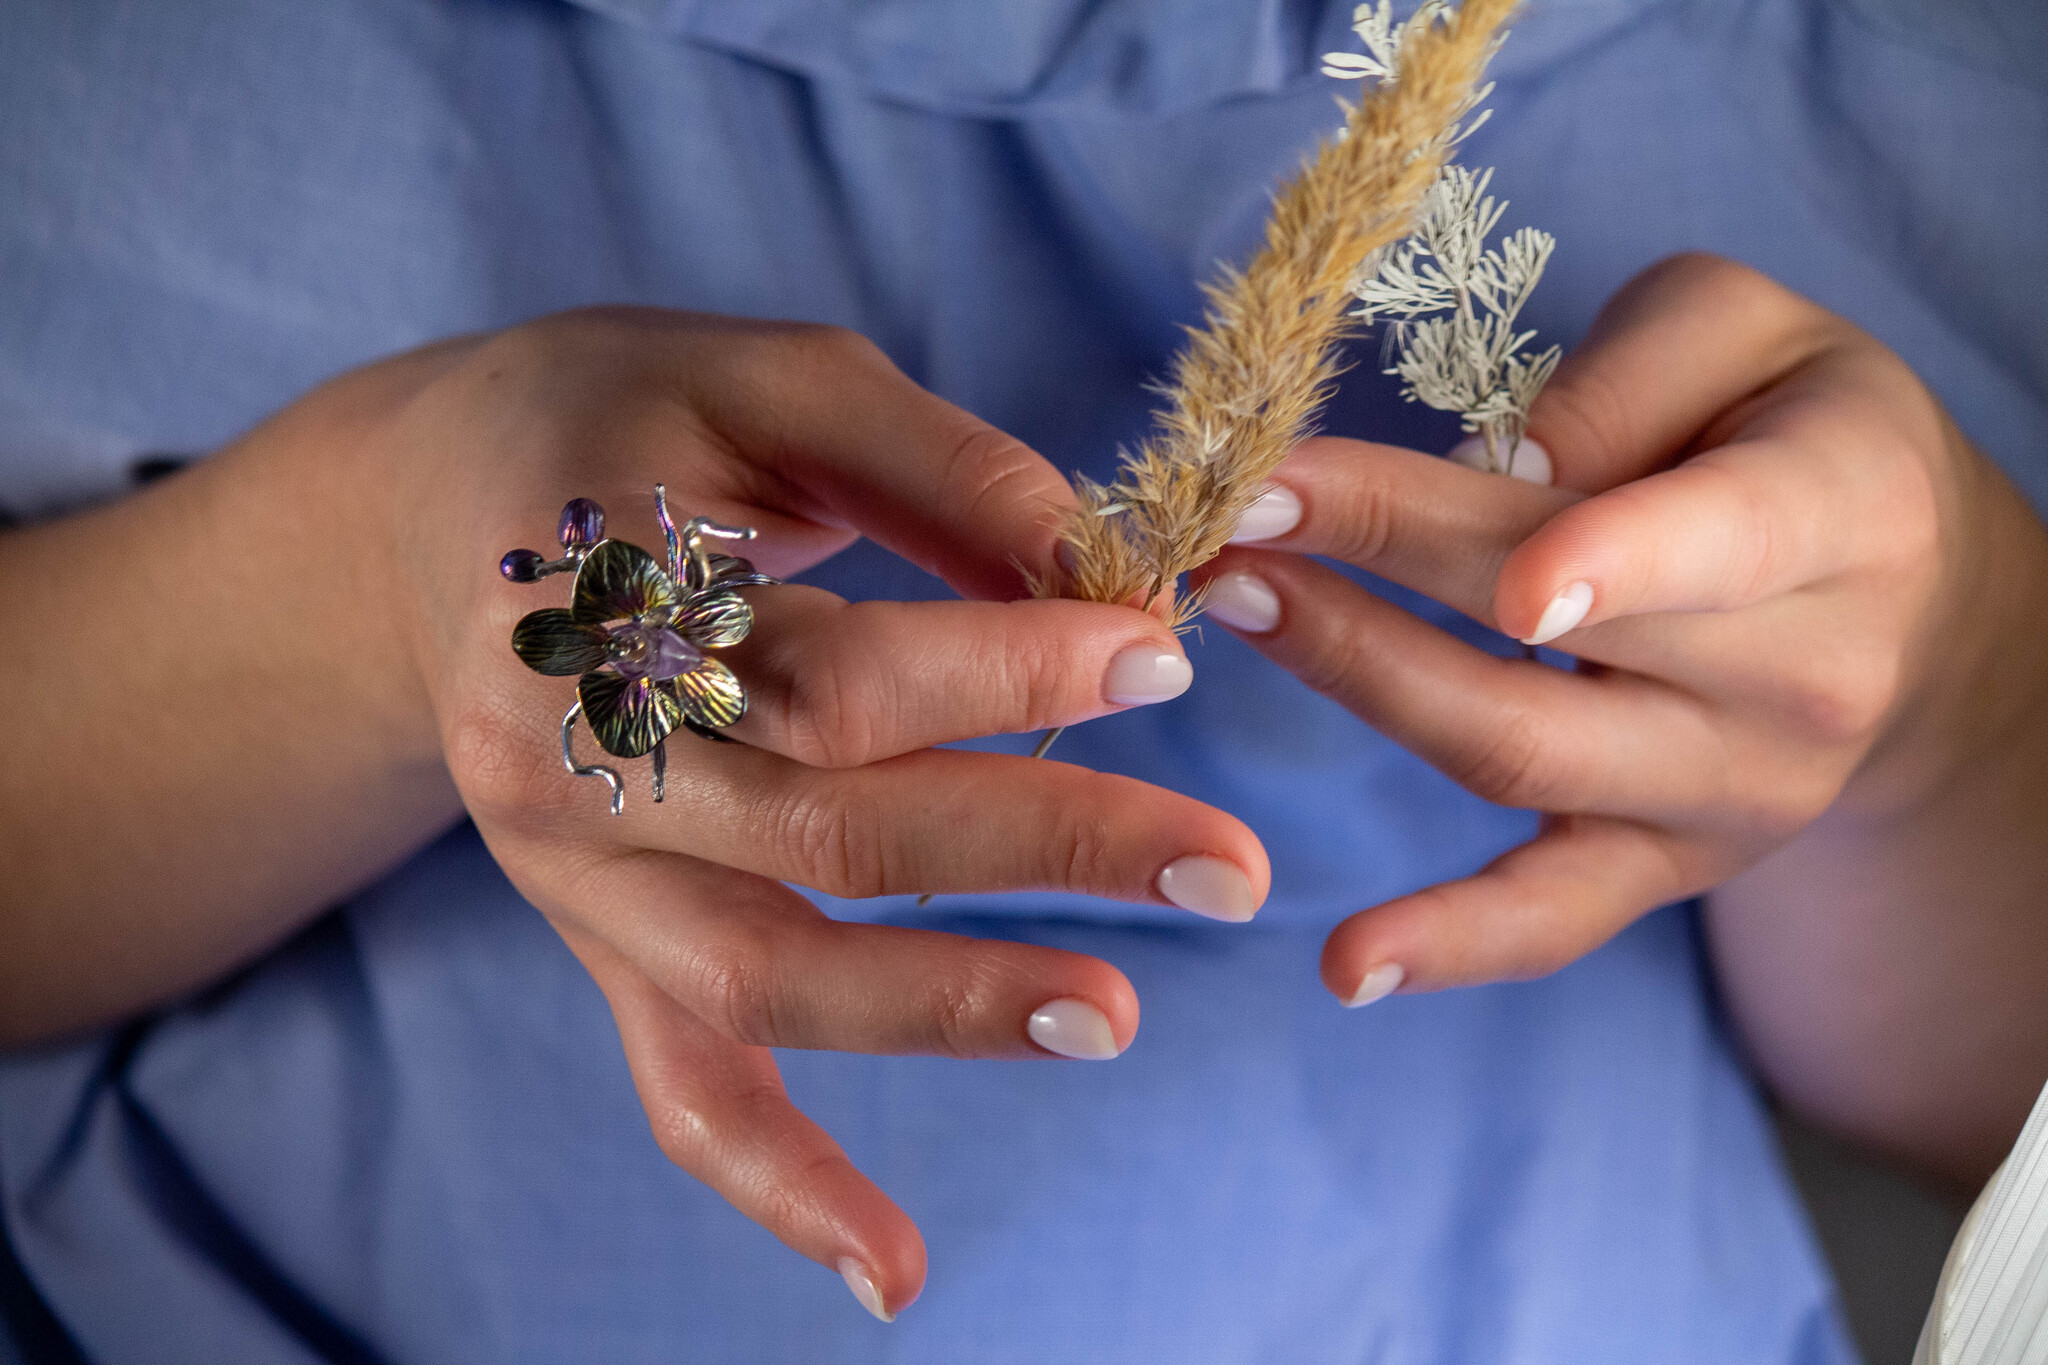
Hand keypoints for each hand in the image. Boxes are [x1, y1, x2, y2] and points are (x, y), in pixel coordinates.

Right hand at [375, 310, 1267, 1316]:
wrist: (425, 518)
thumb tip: (1105, 565)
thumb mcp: (761, 378)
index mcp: (594, 598)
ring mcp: (573, 876)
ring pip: (762, 978)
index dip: (1001, 668)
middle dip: (1039, 843)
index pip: (822, 672)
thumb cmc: (615, 419)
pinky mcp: (599, 943)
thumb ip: (932, 463)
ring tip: (1114, 1017)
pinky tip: (901, 1275)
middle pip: (819, 833)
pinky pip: (679, 1088)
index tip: (1162, 652)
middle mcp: (565, 761)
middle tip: (1226, 865)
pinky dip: (784, 1188)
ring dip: (944, 1010)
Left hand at [1197, 254, 2040, 1022]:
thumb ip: (1630, 377)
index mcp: (1838, 515)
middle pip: (1557, 638)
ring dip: (1359, 678)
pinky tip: (1348, 967)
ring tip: (1237, 604)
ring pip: (1518, 756)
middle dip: (1378, 564)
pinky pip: (1556, 919)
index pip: (1703, 535)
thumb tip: (1493, 476)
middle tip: (1239, 512)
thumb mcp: (1751, 333)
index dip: (1570, 542)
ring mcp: (1732, 792)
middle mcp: (1806, 677)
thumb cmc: (1792, 432)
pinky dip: (1454, 945)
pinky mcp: (1667, 865)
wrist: (1907, 598)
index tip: (1398, 510)